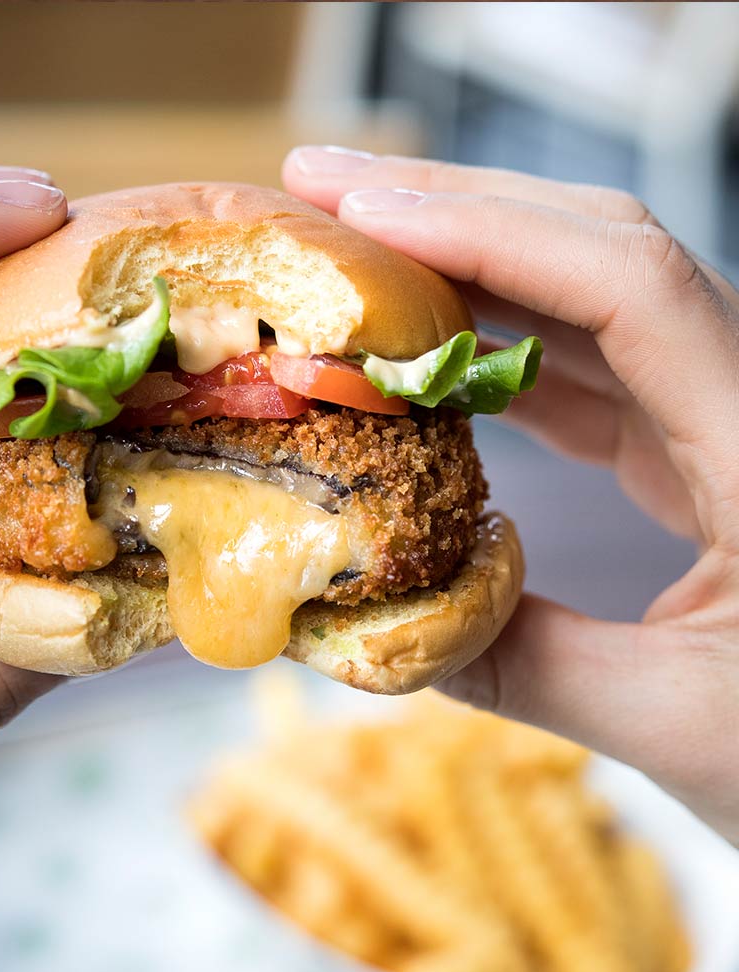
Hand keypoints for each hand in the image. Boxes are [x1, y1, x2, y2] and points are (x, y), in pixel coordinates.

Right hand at [285, 146, 738, 843]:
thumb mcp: (681, 726)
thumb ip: (526, 665)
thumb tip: (376, 624)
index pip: (629, 287)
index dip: (489, 234)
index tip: (361, 213)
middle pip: (602, 253)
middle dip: (458, 209)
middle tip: (326, 191)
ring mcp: (722, 420)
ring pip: (589, 301)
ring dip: (469, 266)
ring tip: (355, 252)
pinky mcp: (696, 452)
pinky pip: (588, 370)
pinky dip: (497, 348)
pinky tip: (426, 353)